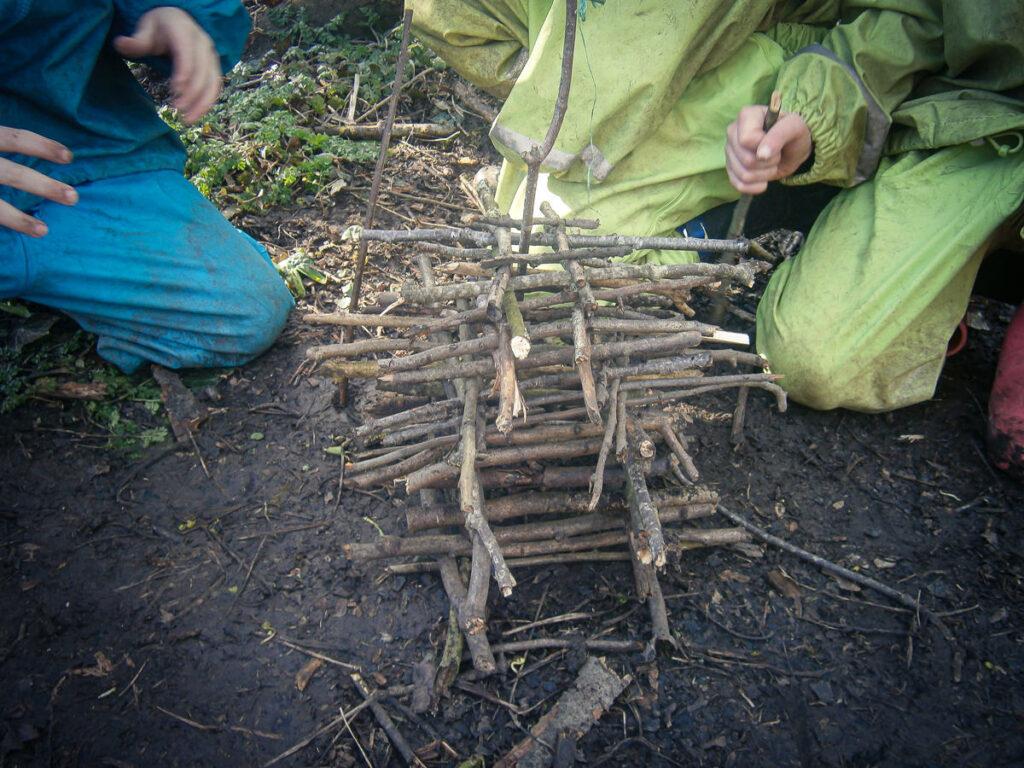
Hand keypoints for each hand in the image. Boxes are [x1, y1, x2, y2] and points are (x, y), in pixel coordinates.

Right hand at [0, 127, 77, 237]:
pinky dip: (7, 221)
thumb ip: (4, 139)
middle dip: (42, 187)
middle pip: (10, 173)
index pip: (14, 139)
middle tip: (74, 198)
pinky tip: (25, 234)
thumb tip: (23, 140)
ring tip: (43, 231)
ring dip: (17, 219)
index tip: (69, 157)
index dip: (42, 147)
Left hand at [113, 7, 221, 124]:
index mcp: (184, 30)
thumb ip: (136, 40)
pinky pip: (214, 88)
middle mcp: (202, 43)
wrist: (177, 20)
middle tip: (177, 109)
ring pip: (212, 83)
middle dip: (192, 93)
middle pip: (202, 71)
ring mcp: (211, 56)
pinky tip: (194, 115)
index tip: (175, 90)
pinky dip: (206, 103)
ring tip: (187, 120)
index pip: (187, 53)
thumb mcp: (145, 29)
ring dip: (202, 103)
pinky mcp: (214, 68)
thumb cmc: (158, 27)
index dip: (184, 72)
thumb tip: (119, 44)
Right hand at [725, 104, 812, 194]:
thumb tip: (762, 154)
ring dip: (764, 175)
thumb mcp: (794, 127)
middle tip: (777, 155)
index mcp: (746, 116)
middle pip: (746, 160)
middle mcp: (733, 132)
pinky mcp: (731, 168)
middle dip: (768, 163)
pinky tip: (764, 181)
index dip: (765, 148)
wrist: (792, 146)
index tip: (777, 144)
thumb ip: (779, 136)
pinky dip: (755, 187)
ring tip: (771, 165)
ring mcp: (730, 152)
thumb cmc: (794, 132)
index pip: (747, 140)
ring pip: (743, 175)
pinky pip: (739, 186)